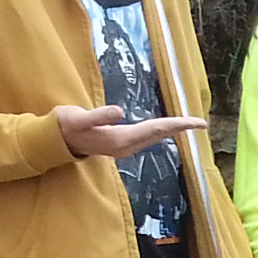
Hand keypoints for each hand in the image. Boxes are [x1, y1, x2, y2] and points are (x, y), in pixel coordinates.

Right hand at [54, 103, 205, 159]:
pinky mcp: (120, 142)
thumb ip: (97, 116)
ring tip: (189, 124)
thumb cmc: (65, 126)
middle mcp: (126, 145)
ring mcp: (124, 146)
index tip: (198, 124)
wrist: (55, 140)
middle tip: (202, 123)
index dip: (178, 125)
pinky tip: (165, 127)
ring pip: (155, 136)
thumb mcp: (78, 118)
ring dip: (171, 130)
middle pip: (160, 134)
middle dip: (180, 128)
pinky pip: (147, 136)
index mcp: (121, 139)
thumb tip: (118, 111)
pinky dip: (160, 130)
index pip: (157, 129)